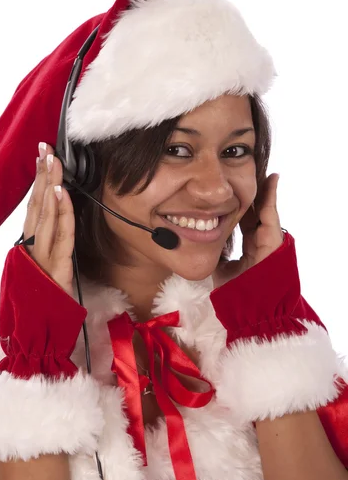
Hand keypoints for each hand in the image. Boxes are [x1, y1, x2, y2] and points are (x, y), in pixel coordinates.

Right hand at [23, 142, 74, 296]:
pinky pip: (61, 236)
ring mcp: (42, 258)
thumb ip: (44, 249)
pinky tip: (62, 194)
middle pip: (37, 206)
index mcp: (28, 248)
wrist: (37, 336)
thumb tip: (50, 227)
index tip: (42, 159)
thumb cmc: (42, 305)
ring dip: (50, 187)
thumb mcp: (41, 272)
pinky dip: (62, 214)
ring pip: (46, 216)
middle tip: (46, 148)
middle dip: (43, 175)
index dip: (38, 183)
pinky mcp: (56, 269)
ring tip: (53, 162)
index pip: (33, 209)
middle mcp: (32, 249)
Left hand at [215, 173, 282, 287]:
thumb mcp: (222, 270)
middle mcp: (261, 242)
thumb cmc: (237, 293)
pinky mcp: (275, 241)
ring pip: (264, 209)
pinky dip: (271, 195)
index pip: (243, 221)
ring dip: (262, 190)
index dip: (237, 206)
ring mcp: (269, 241)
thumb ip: (217, 256)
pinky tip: (271, 178)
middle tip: (242, 174)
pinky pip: (272, 213)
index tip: (229, 192)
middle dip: (249, 193)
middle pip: (254, 212)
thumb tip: (204, 243)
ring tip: (258, 170)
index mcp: (250, 249)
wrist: (252, 308)